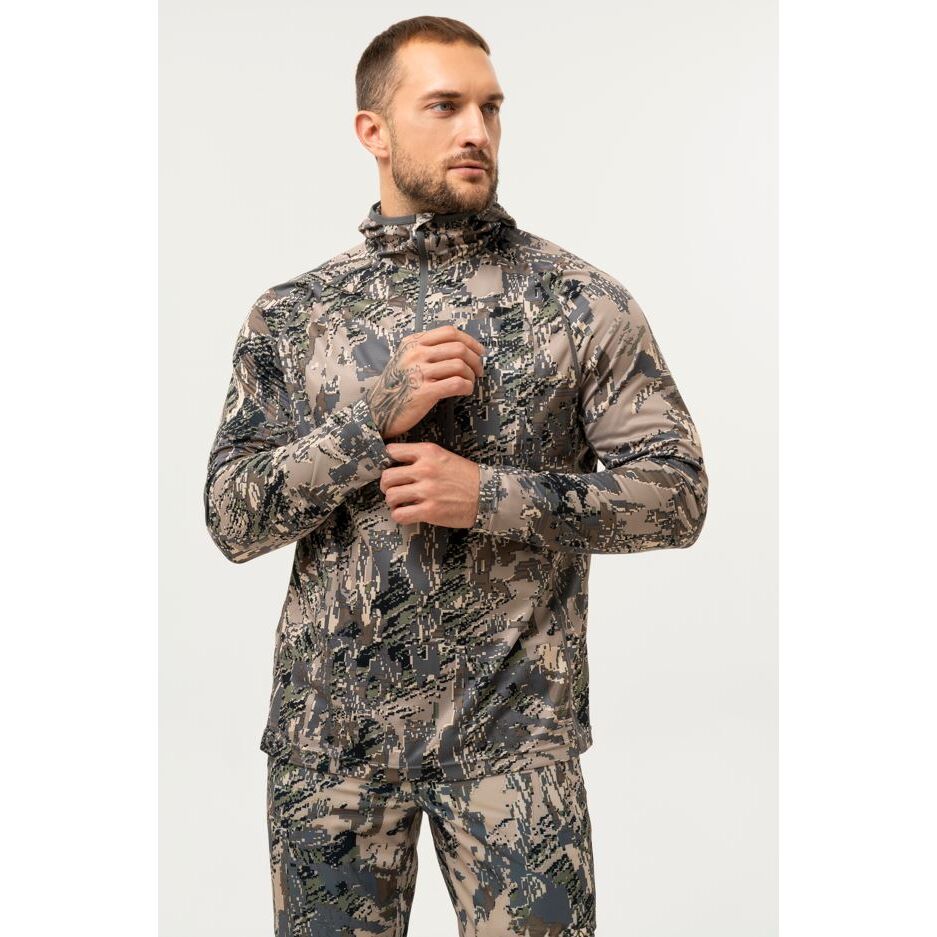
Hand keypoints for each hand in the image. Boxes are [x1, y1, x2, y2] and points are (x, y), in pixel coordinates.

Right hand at [365, 325, 486, 438]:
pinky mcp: (423, 392)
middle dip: (475, 360)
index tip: (480, 352)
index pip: (449, 332)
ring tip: (470, 382)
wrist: (377, 412)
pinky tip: (465, 391)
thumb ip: (426, 350)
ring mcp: (418, 373)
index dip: (470, 341)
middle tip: (479, 371)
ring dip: (471, 375)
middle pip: (458, 348)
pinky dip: (467, 387)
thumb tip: (460, 348)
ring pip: (459, 365)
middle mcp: (415, 354)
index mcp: (412, 343)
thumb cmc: (396, 387)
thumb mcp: (405, 360)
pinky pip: (456, 384)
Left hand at [380, 442, 480, 528]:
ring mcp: (426, 491)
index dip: (388, 461)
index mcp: (428, 453)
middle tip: (393, 489)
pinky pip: (400, 515)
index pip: (393, 452)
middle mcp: (424, 470)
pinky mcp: (429, 511)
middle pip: (387, 477)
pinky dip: (399, 515)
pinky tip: (406, 513)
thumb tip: (396, 463)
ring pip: (390, 496)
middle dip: (386, 485)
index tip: (391, 468)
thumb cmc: (466, 476)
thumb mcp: (444, 456)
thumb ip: (421, 457)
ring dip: (392, 501)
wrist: (487, 494)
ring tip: (400, 503)